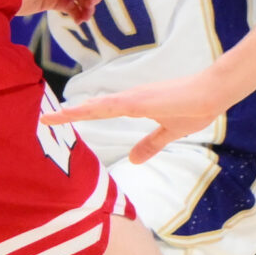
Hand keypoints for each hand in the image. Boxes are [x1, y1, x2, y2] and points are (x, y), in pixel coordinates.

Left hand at [42, 70, 233, 163]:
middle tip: (43, 120)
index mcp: (132, 106)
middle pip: (91, 109)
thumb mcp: (168, 133)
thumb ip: (151, 144)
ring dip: (75, 112)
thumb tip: (134, 160)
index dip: (77, 116)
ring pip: (97, 106)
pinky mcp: (142, 100)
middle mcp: (128, 99)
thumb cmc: (194, 108)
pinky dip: (96, 108)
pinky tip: (81, 110)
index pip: (98, 112)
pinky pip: (113, 105)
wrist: (213, 94)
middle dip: (68, 115)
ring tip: (53, 116)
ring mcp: (134, 98)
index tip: (56, 120)